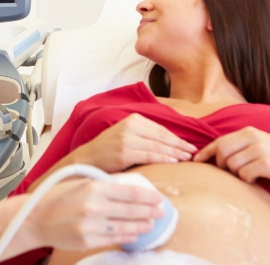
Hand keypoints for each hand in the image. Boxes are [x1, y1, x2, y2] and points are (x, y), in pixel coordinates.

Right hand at [30, 179, 163, 250]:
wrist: (35, 217)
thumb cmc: (56, 197)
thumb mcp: (79, 183)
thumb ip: (102, 184)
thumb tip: (127, 187)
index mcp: (93, 188)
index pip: (129, 192)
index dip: (147, 196)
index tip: (158, 197)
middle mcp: (94, 207)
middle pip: (132, 210)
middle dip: (150, 211)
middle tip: (161, 211)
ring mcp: (91, 225)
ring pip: (126, 226)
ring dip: (142, 225)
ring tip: (151, 223)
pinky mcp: (87, 240)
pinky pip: (114, 238)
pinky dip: (127, 236)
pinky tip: (134, 233)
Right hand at [69, 113, 196, 172]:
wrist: (87, 158)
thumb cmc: (108, 150)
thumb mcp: (125, 134)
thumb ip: (143, 134)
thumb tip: (169, 142)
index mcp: (132, 119)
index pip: (160, 129)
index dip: (177, 138)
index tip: (189, 146)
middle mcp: (130, 127)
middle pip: (162, 137)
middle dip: (179, 145)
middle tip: (193, 153)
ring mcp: (127, 139)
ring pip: (158, 146)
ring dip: (175, 153)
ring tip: (187, 158)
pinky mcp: (125, 152)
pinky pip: (150, 156)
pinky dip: (164, 159)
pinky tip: (173, 162)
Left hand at [193, 126, 269, 182]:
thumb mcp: (255, 148)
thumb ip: (237, 148)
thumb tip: (206, 156)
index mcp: (249, 132)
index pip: (220, 141)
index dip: (205, 152)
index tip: (195, 161)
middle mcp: (254, 137)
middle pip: (222, 152)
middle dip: (221, 165)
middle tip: (231, 173)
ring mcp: (262, 149)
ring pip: (232, 165)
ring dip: (237, 174)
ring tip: (249, 174)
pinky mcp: (267, 163)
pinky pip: (244, 174)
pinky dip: (247, 180)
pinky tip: (258, 178)